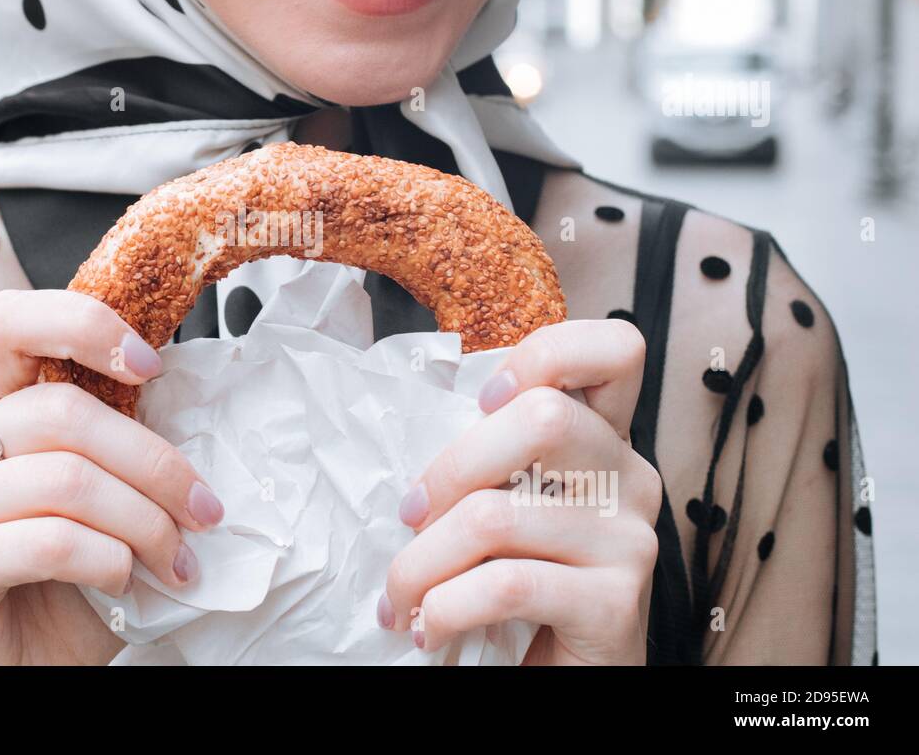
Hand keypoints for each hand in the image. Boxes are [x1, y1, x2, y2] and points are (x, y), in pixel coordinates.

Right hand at [0, 289, 223, 664]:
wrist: (26, 670)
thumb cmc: (66, 583)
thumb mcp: (100, 495)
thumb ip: (116, 441)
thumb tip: (189, 395)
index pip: (9, 320)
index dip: (82, 324)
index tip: (150, 365)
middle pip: (64, 411)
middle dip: (154, 463)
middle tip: (202, 511)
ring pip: (68, 480)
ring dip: (144, 522)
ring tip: (174, 559)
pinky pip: (51, 542)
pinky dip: (109, 561)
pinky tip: (124, 582)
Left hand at [380, 319, 660, 664]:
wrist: (565, 681)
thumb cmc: (523, 587)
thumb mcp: (508, 504)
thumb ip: (489, 459)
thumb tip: (403, 432)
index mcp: (602, 440)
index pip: (617, 349)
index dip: (549, 352)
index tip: (484, 400)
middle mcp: (630, 478)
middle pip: (541, 417)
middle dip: (449, 469)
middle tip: (410, 516)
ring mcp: (630, 539)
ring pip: (496, 514)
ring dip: (422, 562)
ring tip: (401, 596)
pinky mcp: (617, 602)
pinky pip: (506, 583)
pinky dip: (446, 607)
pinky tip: (429, 627)